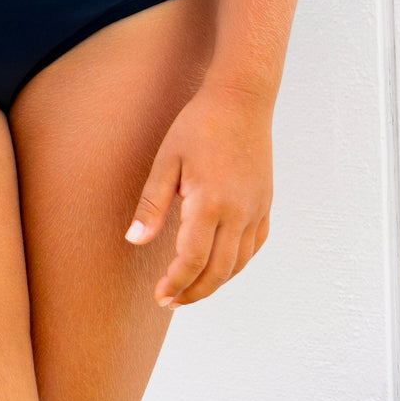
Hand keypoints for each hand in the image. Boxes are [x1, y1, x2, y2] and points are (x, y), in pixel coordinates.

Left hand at [125, 80, 273, 307]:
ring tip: (191, 288)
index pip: (192, 260)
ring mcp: (255, 210)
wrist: (241, 100)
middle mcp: (237, 212)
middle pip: (217, 271)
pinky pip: (254, 246)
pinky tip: (221, 264)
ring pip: (238, 263)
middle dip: (193, 292)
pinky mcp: (265, 204)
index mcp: (210, 202)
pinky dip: (237, 263)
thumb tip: (134, 240)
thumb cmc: (198, 125)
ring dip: (215, 282)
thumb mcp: (167, 160)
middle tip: (171, 300)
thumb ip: (152, 204)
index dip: (175, 284)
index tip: (160, 295)